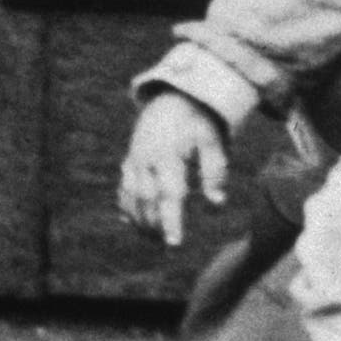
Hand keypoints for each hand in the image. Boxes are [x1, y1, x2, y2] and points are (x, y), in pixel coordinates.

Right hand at [118, 94, 230, 246]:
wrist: (173, 96)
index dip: (171, 221)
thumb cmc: (198, 121)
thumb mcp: (212, 139)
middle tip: (164, 244)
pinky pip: (122, 187)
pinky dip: (125, 205)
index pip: (169, 195)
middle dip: (153, 225)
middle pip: (146, 201)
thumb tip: (217, 202)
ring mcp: (134, 159)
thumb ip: (215, 170)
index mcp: (167, 155)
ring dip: (138, 219)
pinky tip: (130, 221)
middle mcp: (146, 159)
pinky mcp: (129, 158)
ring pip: (130, 196)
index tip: (174, 243)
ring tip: (149, 237)